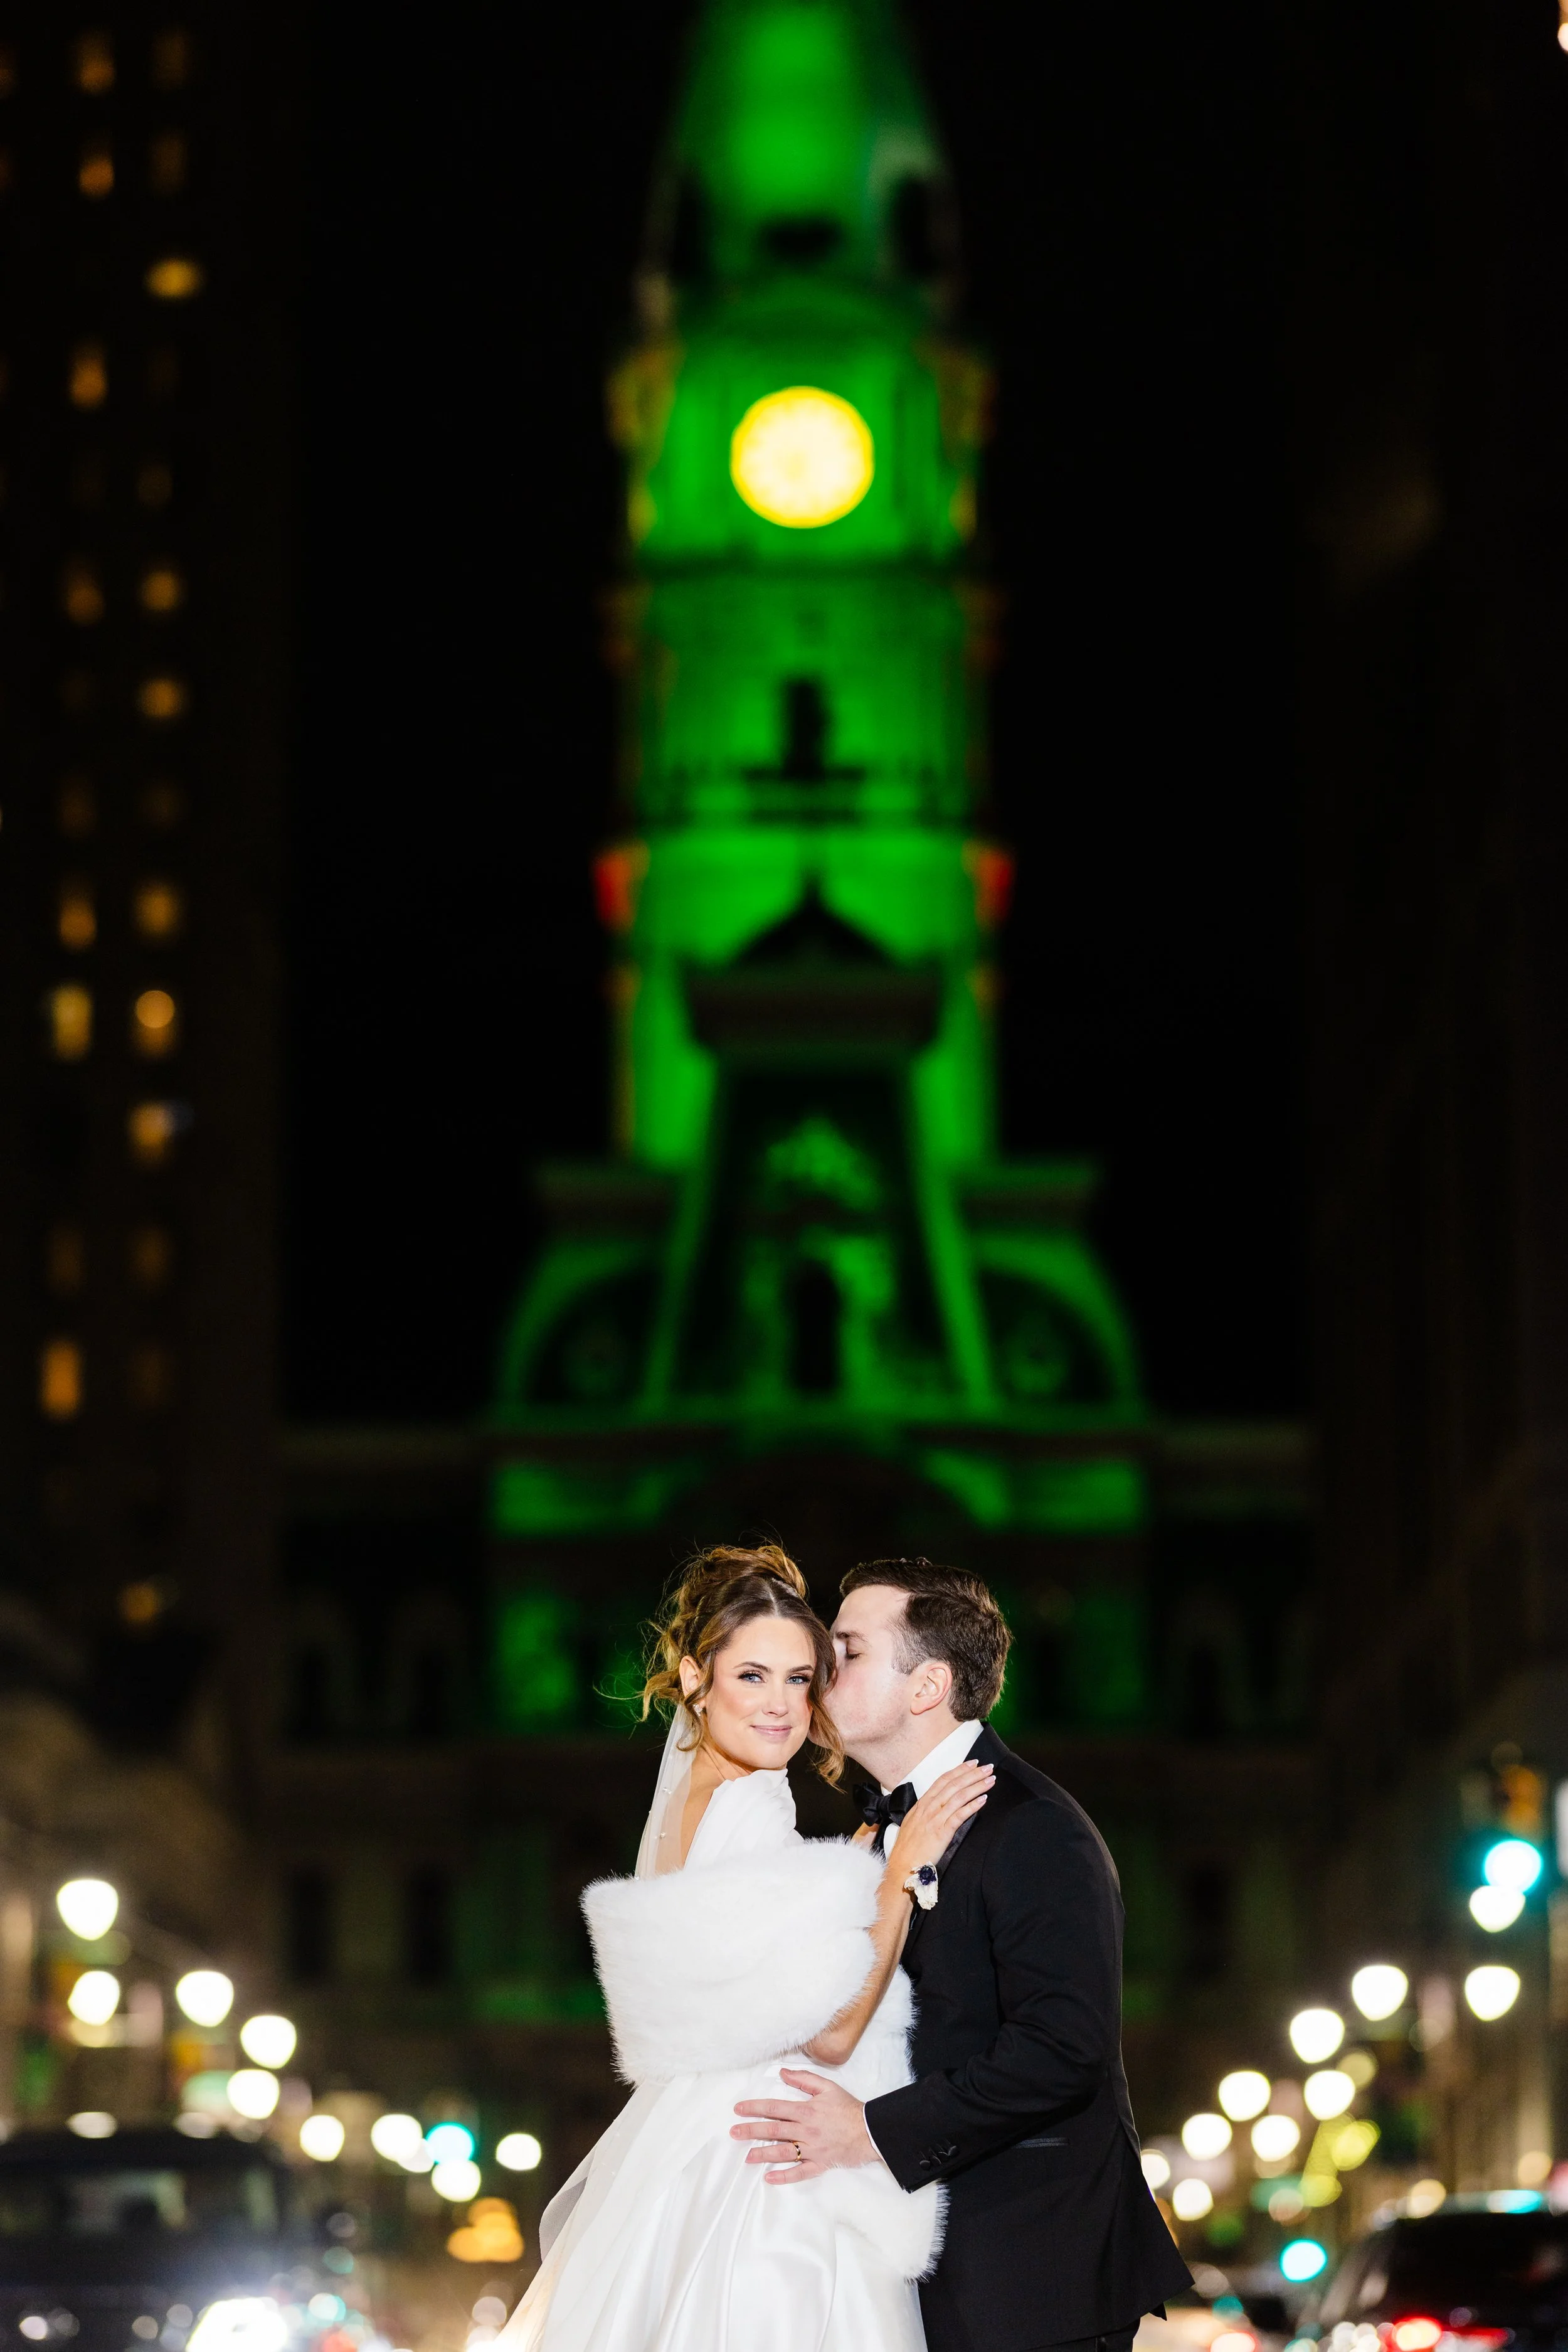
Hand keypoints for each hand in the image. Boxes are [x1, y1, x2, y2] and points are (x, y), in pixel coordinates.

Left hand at [731, 2069, 881, 2182]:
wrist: (869, 2130)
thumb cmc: (848, 2108)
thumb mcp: (827, 2086)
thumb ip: (803, 2079)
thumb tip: (782, 2073)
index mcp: (806, 2110)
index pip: (775, 2108)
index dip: (755, 2108)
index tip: (738, 2109)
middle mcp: (806, 2131)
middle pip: (774, 2131)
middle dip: (751, 2131)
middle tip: (734, 2132)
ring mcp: (812, 2149)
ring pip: (783, 2153)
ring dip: (763, 2154)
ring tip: (747, 2156)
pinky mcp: (819, 2164)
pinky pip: (800, 2172)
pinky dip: (784, 2176)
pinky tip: (770, 2178)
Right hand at [890, 1760, 992, 1878]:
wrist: (903, 1866)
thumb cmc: (908, 1848)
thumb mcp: (914, 1823)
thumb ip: (926, 1812)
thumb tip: (939, 1804)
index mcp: (922, 1804)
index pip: (943, 1780)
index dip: (959, 1770)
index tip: (972, 1763)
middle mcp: (929, 1807)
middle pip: (954, 1785)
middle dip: (972, 1774)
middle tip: (988, 1767)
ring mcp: (935, 1819)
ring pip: (959, 1796)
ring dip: (977, 1786)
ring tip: (990, 1780)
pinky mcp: (942, 1832)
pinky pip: (960, 1815)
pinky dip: (972, 1806)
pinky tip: (983, 1800)